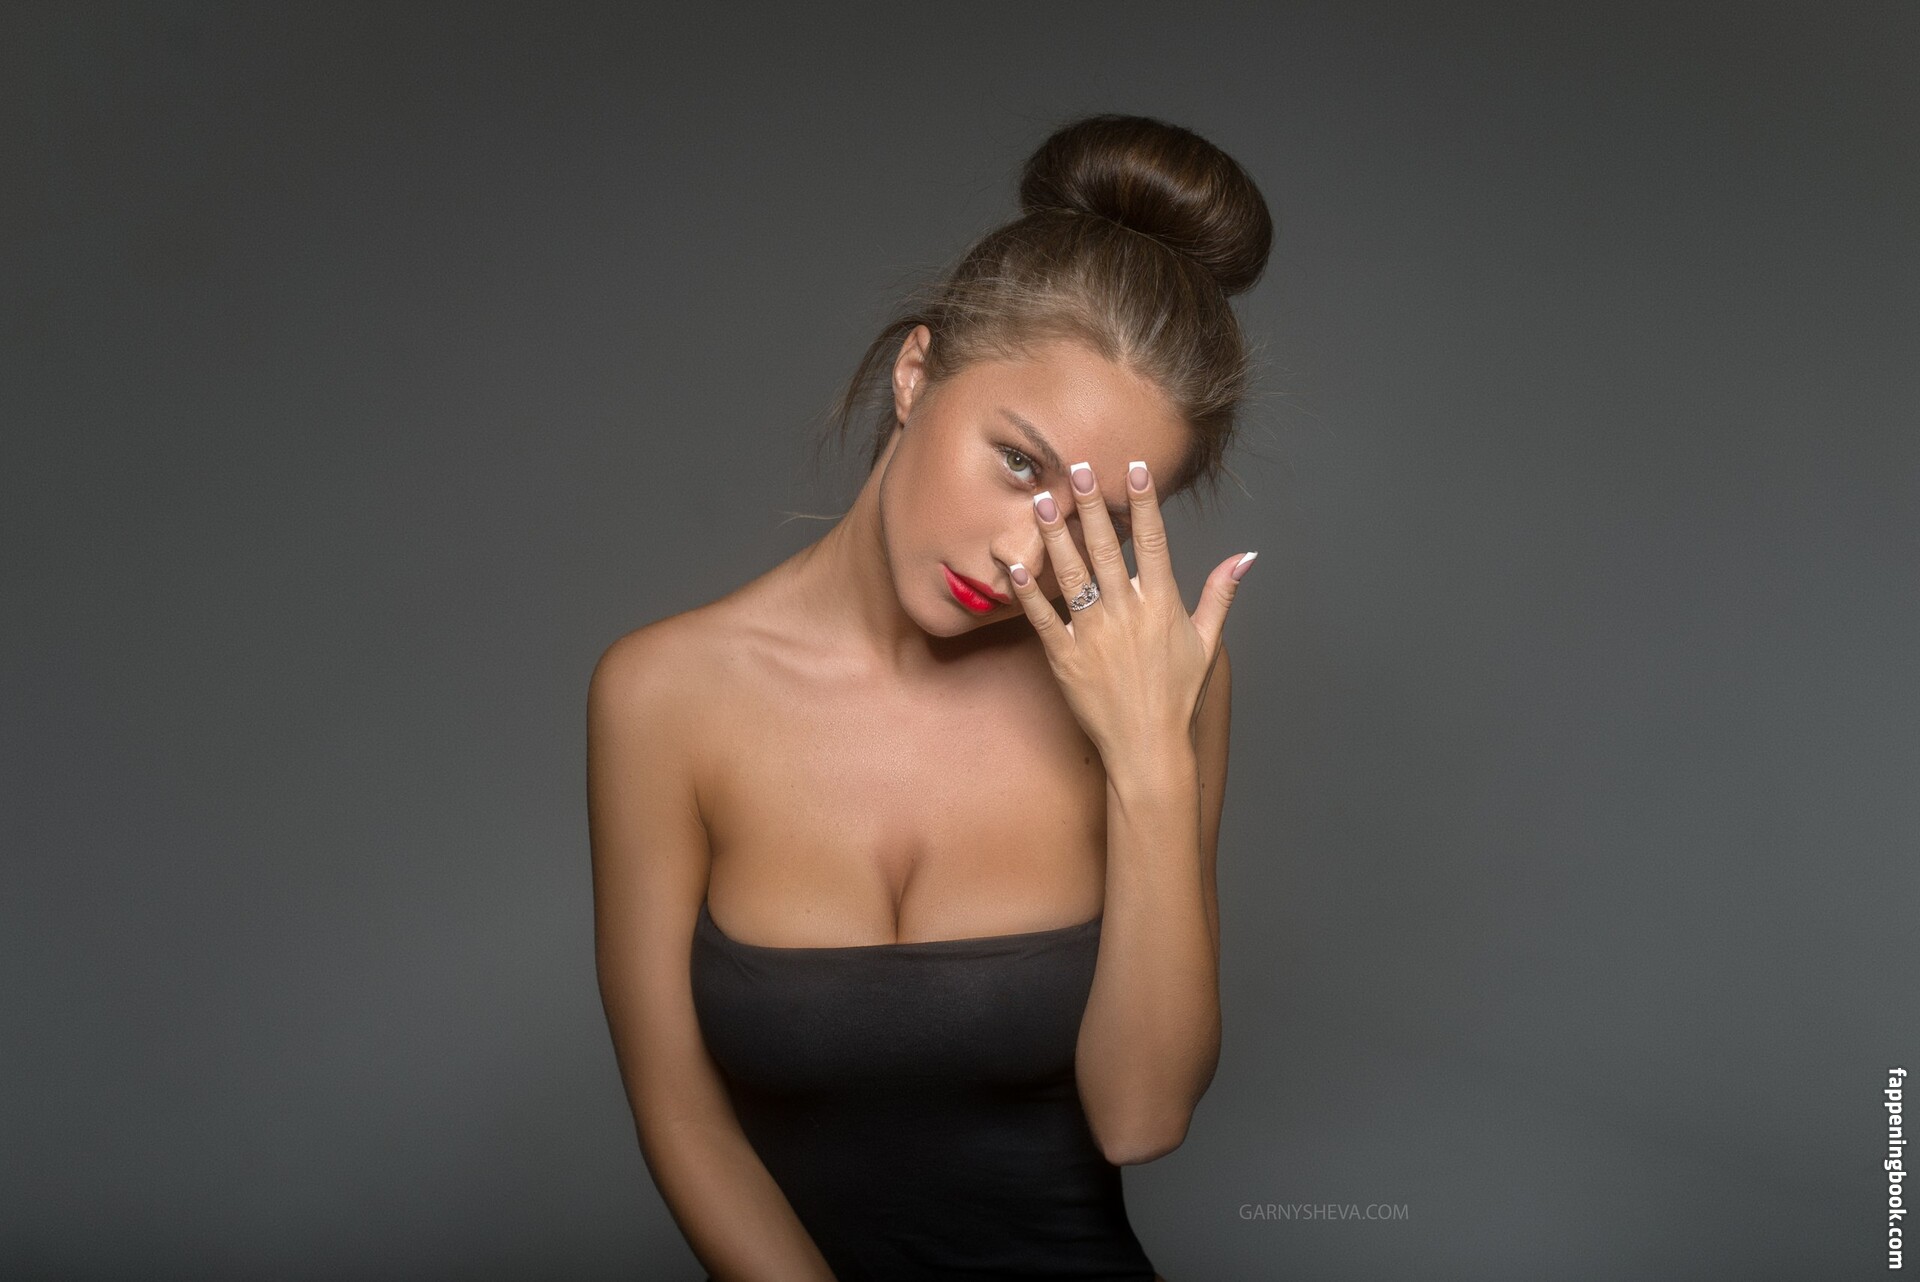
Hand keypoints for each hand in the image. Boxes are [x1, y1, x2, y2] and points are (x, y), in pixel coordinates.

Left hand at [1003, 458, 1255, 769]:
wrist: (1148, 748)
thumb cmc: (1178, 697)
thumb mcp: (1207, 643)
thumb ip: (1220, 594)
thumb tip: (1245, 556)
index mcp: (1161, 605)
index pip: (1151, 541)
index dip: (1142, 502)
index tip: (1133, 469)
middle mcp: (1126, 613)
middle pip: (1104, 548)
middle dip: (1088, 504)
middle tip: (1075, 468)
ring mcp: (1093, 635)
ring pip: (1070, 574)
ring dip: (1054, 534)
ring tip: (1039, 500)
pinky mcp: (1065, 658)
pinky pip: (1041, 617)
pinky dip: (1028, 590)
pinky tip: (1014, 562)